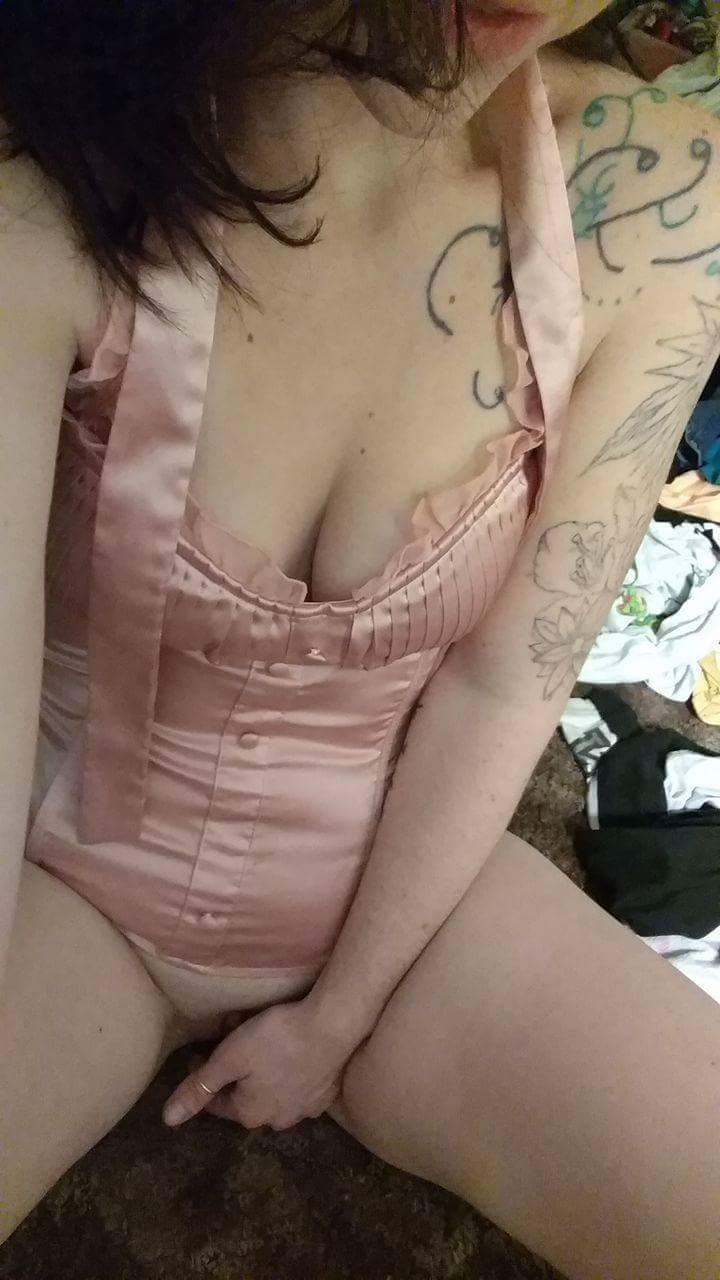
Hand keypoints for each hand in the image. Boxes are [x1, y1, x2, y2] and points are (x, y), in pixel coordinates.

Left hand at [162, 998, 356, 1130]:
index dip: (203, 1077)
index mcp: (249, 1115)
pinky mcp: (326, 1095)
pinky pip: (297, 1086)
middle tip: (231, 1042)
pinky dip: (288, 1074)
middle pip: (245, 1097)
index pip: (215, 1101)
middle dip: (234, 1073)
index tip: (199, 1053)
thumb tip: (168, 1120)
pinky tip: (291, 1054)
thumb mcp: (229, 1058)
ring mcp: (305, 1110)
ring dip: (261, 1074)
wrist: (332, 1027)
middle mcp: (276, 1120)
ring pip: (272, 1092)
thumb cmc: (275, 1040)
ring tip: (259, 1044)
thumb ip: (198, 1087)